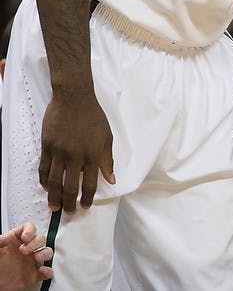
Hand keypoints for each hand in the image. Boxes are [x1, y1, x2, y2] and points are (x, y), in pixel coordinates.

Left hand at [0, 223, 53, 290]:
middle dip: (36, 243)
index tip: (25, 237)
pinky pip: (47, 272)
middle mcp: (27, 250)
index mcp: (16, 241)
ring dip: (44, 254)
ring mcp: (32, 262)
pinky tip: (42, 270)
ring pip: (47, 252)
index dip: (30, 230)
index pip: (28, 228)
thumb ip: (0, 242)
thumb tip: (1, 239)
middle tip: (24, 250)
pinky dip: (48, 271)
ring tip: (36, 258)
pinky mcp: (35, 275)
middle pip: (40, 239)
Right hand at [39, 94, 115, 212]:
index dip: (87, 198)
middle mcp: (75, 157)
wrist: (74, 98)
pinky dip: (43, 180)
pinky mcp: (47, 146)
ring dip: (54, 196)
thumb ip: (107, 160)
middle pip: (70, 186)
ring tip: (55, 206)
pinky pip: (43, 168)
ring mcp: (59, 152)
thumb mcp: (107, 137)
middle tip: (69, 212)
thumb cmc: (94, 117)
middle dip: (69, 203)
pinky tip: (46, 187)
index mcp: (93, 155)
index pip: (90, 183)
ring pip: (53, 181)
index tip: (85, 206)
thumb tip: (111, 179)